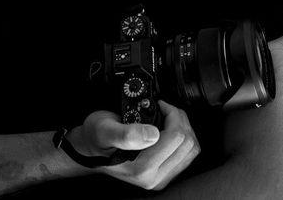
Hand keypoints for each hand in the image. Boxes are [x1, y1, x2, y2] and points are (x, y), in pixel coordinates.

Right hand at [68, 99, 199, 190]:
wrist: (91, 150)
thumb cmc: (97, 138)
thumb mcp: (105, 129)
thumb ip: (126, 134)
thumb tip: (152, 134)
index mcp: (142, 168)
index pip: (177, 137)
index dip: (172, 114)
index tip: (160, 105)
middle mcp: (153, 177)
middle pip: (188, 143)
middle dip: (180, 119)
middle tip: (165, 109)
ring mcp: (160, 177)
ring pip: (191, 150)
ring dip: (183, 128)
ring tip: (167, 119)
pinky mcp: (164, 174)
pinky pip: (187, 155)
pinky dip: (182, 138)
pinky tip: (169, 130)